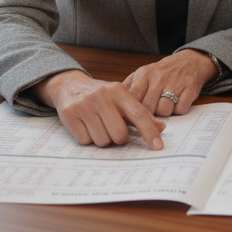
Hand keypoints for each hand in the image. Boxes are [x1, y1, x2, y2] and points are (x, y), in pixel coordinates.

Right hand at [34, 71, 166, 148]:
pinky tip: (86, 126)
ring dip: (102, 138)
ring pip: (102, 141)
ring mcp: (84, 105)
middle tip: (113, 129)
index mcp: (118, 90)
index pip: (138, 114)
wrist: (69, 85)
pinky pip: (86, 141)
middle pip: (120, 134)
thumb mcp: (121, 98)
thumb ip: (140, 113)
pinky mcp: (69, 115)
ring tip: (97, 125)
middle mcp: (102, 96)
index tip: (158, 146)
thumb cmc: (101, 95)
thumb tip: (161, 128)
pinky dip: (88, 138)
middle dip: (118, 138)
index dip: (149, 131)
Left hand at [123, 49, 214, 116]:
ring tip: (165, 103)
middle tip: (151, 111)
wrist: (190, 61)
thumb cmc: (162, 72)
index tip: (130, 118)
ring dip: (165, 112)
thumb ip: (129, 87)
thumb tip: (112, 103)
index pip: (133, 97)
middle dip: (148, 114)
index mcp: (145, 74)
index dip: (130, 111)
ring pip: (164, 111)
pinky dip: (178, 110)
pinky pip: (180, 110)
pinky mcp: (190, 89)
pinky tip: (177, 102)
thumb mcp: (143, 74)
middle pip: (148, 107)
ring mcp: (175, 83)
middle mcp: (159, 77)